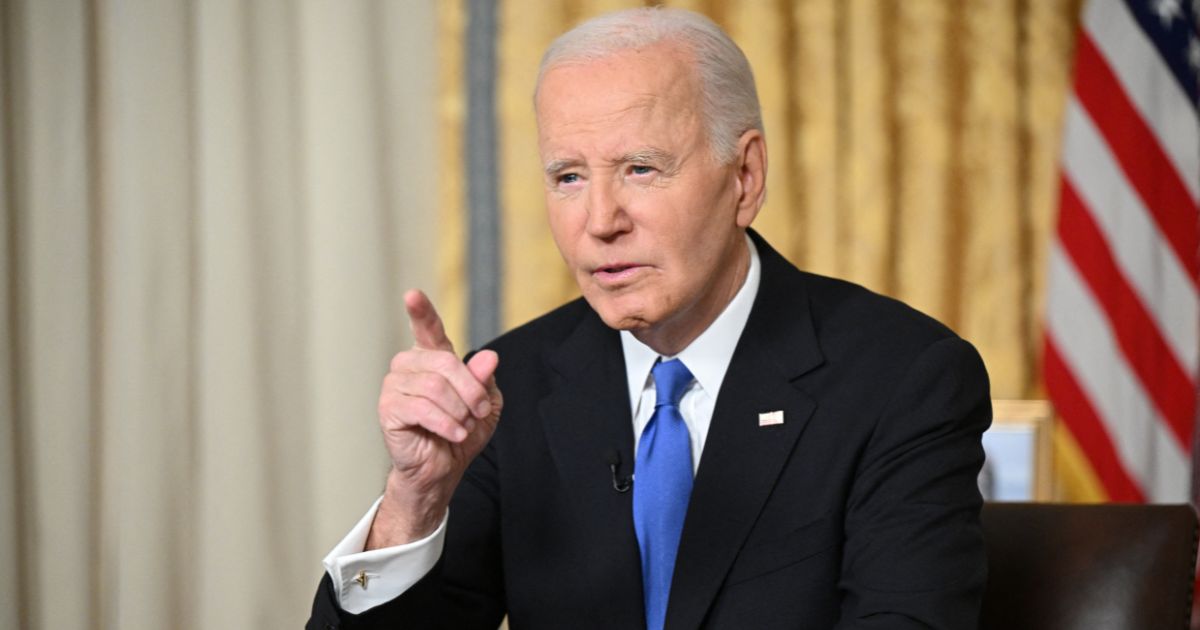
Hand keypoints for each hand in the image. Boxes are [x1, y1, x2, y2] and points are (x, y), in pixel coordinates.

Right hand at [366, 290, 502, 547]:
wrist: (442, 469)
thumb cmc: (461, 432)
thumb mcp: (485, 404)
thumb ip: (485, 380)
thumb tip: (487, 357)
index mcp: (432, 359)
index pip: (427, 329)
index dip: (421, 312)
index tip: (412, 295)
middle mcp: (409, 366)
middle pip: (445, 363)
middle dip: (470, 390)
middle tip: (479, 412)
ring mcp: (394, 386)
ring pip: (434, 386)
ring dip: (458, 411)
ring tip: (463, 427)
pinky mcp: (388, 410)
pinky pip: (421, 408)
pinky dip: (445, 423)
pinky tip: (454, 434)